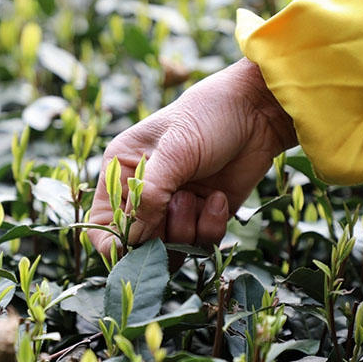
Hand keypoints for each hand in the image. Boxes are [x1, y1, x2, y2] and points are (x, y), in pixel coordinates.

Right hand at [88, 58, 297, 255]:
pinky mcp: (204, 215)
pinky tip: (219, 198)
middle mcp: (144, 193)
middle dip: (160, 233)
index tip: (139, 241)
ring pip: (170, 248)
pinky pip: (200, 242)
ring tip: (199, 195)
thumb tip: (131, 238)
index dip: (116, 240)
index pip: (103, 224)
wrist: (259, 113)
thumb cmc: (208, 118)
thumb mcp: (175, 152)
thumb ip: (149, 195)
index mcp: (122, 171)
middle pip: (138, 243)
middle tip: (181, 202)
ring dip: (187, 229)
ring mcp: (175, 206)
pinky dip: (211, 225)